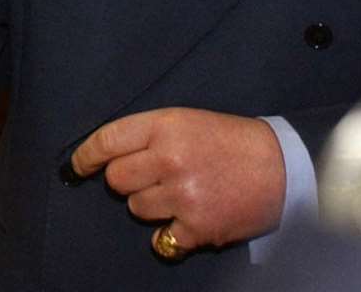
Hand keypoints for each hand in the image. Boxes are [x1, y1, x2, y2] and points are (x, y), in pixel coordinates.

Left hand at [70, 108, 286, 256]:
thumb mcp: (184, 121)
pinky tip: (188, 220)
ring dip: (151, 205)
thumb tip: (104, 156)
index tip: (76, 166)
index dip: (85, 156)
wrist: (284, 167)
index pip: (106, 141)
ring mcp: (183, 195)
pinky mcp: (198, 227)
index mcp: (163, 127)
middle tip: (154, 177)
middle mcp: (168, 159)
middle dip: (127, 180)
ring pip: (136, 208)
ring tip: (181, 194)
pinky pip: (161, 240)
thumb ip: (146, 136)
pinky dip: (171, 235)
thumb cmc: (229, 141)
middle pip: (116, 179)